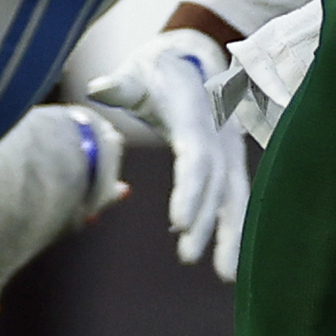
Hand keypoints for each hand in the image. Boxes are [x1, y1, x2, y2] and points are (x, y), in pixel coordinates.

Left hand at [84, 22, 248, 279]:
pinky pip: (234, 198)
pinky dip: (233, 229)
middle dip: (207, 222)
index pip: (196, 156)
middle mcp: (220, 134)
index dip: (190, 189)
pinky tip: (228, 262)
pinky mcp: (229, 162)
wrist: (193, 59)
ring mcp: (229, 149)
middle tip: (188, 256)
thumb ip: (122, 84)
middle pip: (217, 183)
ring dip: (231, 235)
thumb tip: (99, 87)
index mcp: (196, 115)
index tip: (178, 222)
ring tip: (226, 276)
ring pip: (235, 195)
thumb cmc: (158, 70)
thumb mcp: (138, 71)